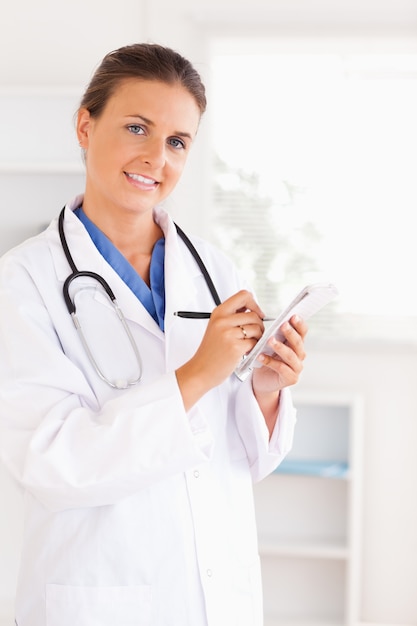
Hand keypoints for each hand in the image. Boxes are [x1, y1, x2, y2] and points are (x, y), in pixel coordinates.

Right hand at [176, 290, 264, 408]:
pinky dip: (254, 347)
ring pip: (256, 328)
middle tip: (255, 333)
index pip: (244, 295)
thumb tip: (253, 309)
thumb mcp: (216, 327)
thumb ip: (232, 316)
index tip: (256, 312)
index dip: (254, 303)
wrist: (201, 370)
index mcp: (218, 313)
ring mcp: (228, 333)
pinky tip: (246, 350)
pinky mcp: (235, 347)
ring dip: (258, 336)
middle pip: (254, 314)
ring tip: (249, 342)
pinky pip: (255, 342)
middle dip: (259, 325)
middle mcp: (223, 321)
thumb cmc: (210, 351)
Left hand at [252, 315, 307, 394]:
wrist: (262, 380)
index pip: (302, 332)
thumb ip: (273, 335)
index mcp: (296, 344)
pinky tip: (260, 356)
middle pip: (298, 343)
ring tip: (270, 340)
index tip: (293, 316)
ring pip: (290, 355)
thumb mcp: (269, 345)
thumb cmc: (266, 359)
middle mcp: (299, 355)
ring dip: (280, 347)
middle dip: (290, 333)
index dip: (299, 324)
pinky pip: (281, 368)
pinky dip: (270, 361)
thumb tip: (269, 322)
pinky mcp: (290, 378)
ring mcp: (296, 368)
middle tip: (283, 325)